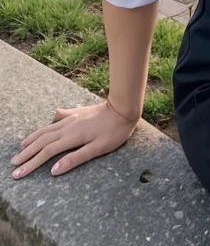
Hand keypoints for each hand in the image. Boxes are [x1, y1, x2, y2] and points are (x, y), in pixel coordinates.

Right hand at [10, 101, 138, 179]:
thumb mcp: (98, 148)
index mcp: (71, 137)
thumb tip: (53, 171)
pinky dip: (50, 123)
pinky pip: (59, 118)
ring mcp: (72, 118)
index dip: (31, 164)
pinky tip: (49, 120)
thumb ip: (76, 158)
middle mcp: (68, 127)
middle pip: (42, 141)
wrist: (124, 107)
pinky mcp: (78, 112)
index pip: (46, 153)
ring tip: (22, 146)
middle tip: (13, 164)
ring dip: (33, 138)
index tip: (18, 174)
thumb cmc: (115, 131)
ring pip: (47, 129)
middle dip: (27, 153)